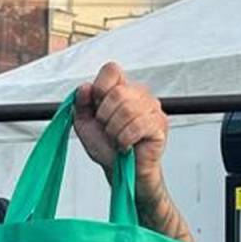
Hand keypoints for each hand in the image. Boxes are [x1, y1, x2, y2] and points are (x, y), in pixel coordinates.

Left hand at [73, 61, 168, 200]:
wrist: (122, 172)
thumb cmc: (107, 147)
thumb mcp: (85, 124)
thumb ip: (81, 104)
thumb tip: (85, 87)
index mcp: (121, 88)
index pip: (111, 70)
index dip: (99, 88)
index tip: (97, 108)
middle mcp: (140, 94)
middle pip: (117, 92)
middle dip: (104, 117)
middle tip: (108, 130)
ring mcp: (152, 108)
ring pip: (126, 110)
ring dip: (114, 131)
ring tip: (117, 139)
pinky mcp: (160, 125)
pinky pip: (137, 126)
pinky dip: (125, 140)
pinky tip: (125, 146)